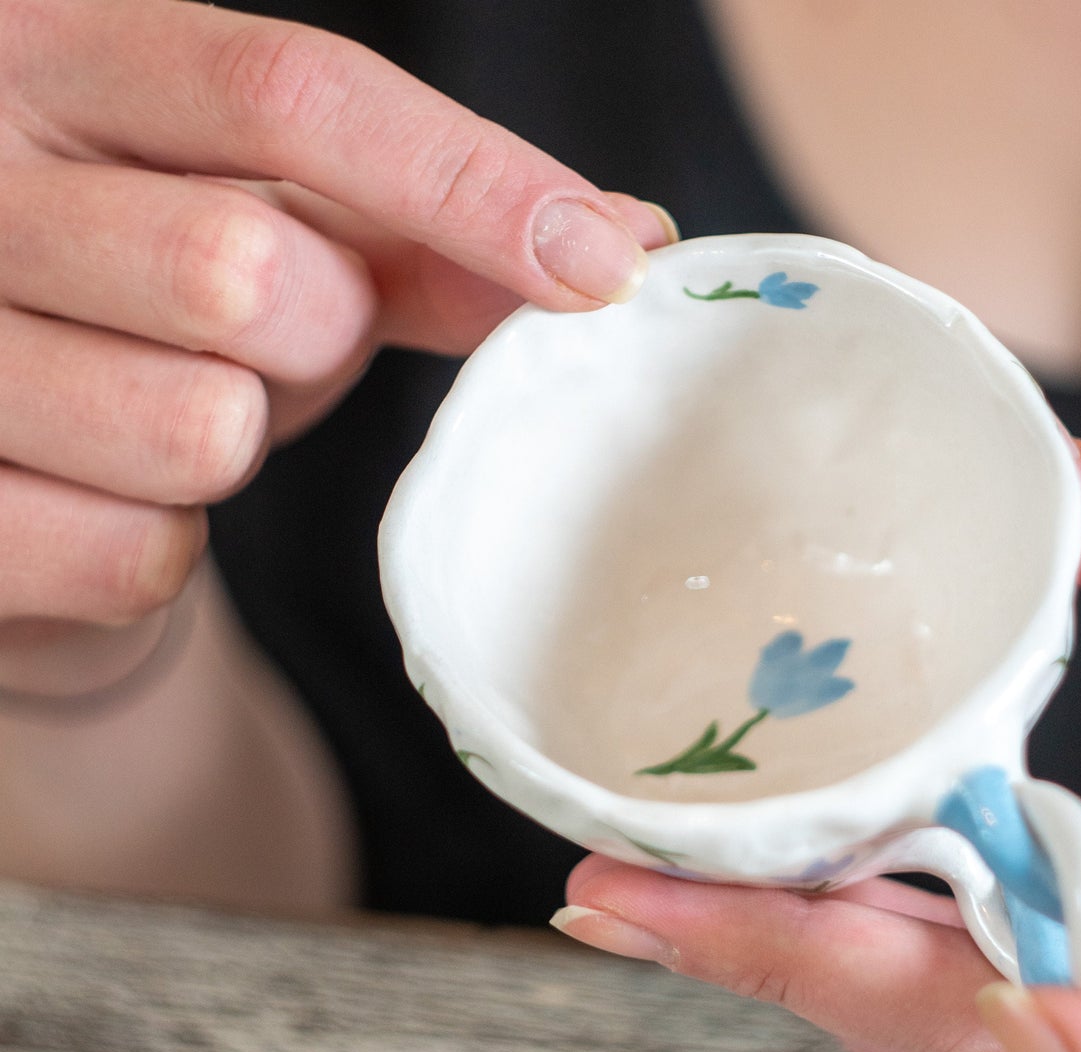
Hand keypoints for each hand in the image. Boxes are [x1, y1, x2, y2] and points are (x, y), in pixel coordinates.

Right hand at [0, 0, 671, 697]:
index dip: (464, 179)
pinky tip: (108, 497)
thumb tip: (624, 241)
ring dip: (228, 444)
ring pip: (194, 429)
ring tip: (166, 410)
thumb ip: (425, 233)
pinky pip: (138, 557)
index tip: (607, 265)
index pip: (285, 89)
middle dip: (311, 337)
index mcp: (55, 64)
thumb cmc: (150, 312)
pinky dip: (163, 546)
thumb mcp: (277, 233)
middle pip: (245, 271)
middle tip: (268, 343)